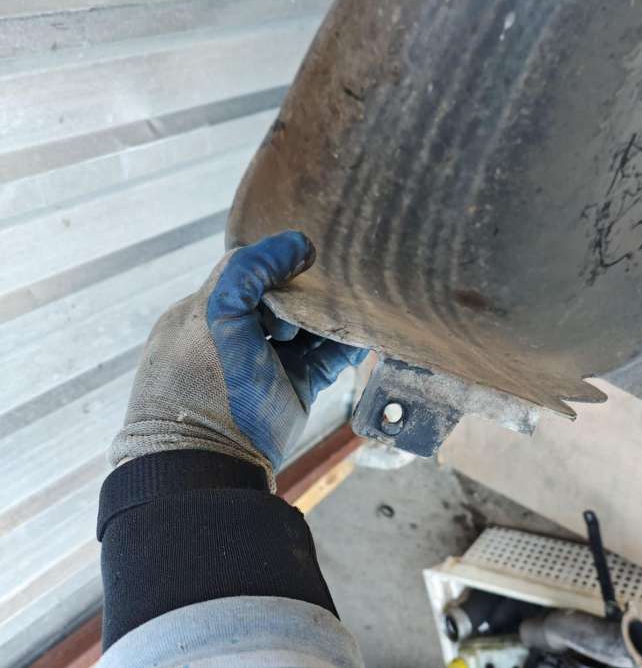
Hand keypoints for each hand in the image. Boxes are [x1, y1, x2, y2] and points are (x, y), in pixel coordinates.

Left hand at [110, 231, 367, 487]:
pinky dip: (346, 347)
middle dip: (309, 291)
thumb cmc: (203, 390)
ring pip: (308, 328)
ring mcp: (266, 366)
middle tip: (338, 280)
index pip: (245, 272)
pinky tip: (366, 333)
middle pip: (282, 298)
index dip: (276, 265)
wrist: (209, 469)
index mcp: (205, 314)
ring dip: (332, 317)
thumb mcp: (218, 316)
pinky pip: (326, 360)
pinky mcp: (292, 392)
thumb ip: (247, 272)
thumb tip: (296, 244)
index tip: (307, 261)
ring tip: (358, 301)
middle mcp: (236, 337)